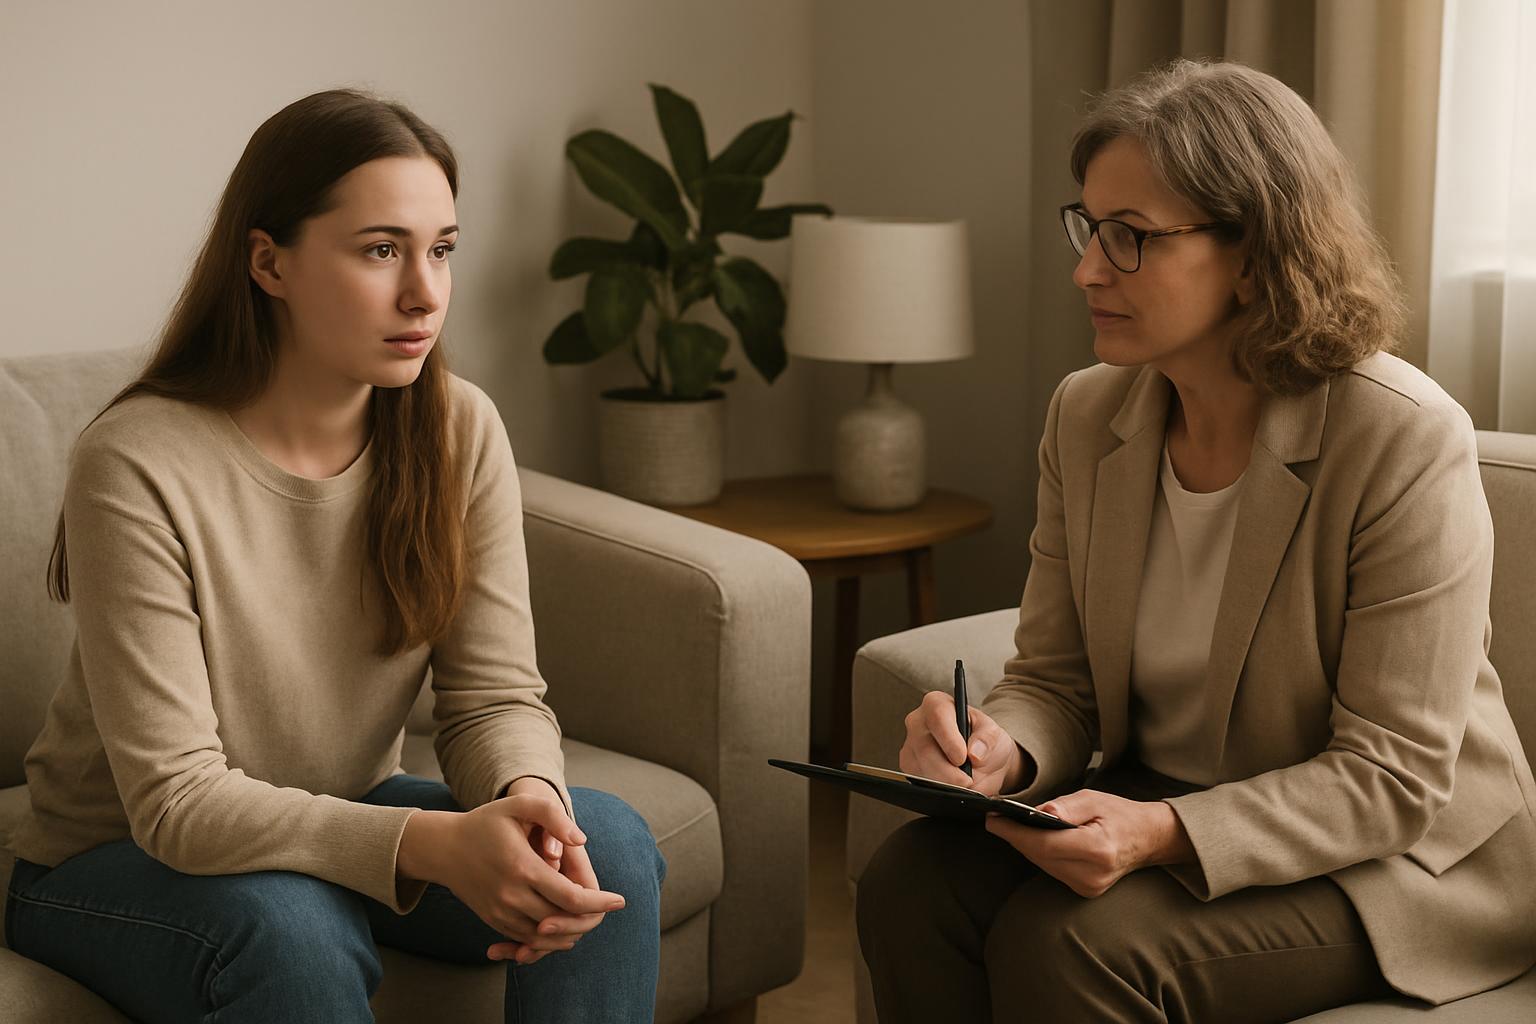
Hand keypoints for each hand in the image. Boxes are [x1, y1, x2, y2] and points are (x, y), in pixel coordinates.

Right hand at [398, 780, 623, 963]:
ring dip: (571, 932)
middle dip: (590, 919)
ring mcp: (500, 913)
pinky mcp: (493, 921)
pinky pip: (526, 940)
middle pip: (562, 923)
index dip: (600, 902)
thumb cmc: (486, 822)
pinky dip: (549, 939)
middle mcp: (511, 897)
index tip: (620, 900)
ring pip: (545, 938)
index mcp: (522, 868)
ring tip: (591, 917)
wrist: (443, 848)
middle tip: (607, 908)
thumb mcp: (518, 804)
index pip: (571, 897)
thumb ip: (553, 815)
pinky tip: (565, 927)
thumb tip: (582, 840)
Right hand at [899, 690, 1022, 796]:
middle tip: (968, 781)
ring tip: (965, 784)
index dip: (949, 739)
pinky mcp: (909, 769)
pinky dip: (939, 791)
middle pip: (925, 749)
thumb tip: (975, 752)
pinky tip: (953, 788)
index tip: (962, 758)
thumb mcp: (994, 733)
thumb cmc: (985, 741)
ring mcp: (910, 747)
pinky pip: (919, 785)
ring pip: (920, 770)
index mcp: (937, 704)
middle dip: (948, 772)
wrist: (984, 761)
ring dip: (945, 784)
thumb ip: (987, 739)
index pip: (937, 717)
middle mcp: (917, 723)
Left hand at [984, 789, 1194, 897]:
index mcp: (1097, 849)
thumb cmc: (1120, 814)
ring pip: (1043, 865)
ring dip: (1025, 846)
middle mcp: (1092, 874)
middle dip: (1015, 837)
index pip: (1045, 844)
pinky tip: (1031, 840)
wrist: (1148, 839)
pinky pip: (1052, 870)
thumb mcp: (1095, 799)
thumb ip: (1067, 807)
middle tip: (995, 820)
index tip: (993, 820)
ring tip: (1008, 826)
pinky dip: (1040, 854)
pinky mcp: (1085, 891)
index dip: (1015, 833)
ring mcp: (1089, 887)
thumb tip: (1039, 812)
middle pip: (1040, 856)